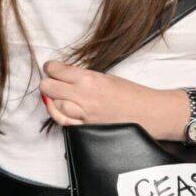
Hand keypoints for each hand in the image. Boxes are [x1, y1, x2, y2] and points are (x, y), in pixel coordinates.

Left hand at [40, 60, 168, 134]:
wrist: (148, 113)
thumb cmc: (132, 93)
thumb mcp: (107, 77)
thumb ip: (85, 77)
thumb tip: (65, 75)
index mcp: (89, 79)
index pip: (57, 70)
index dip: (50, 67)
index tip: (51, 68)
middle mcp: (83, 96)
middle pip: (49, 87)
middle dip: (47, 82)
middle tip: (51, 80)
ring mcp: (83, 114)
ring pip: (53, 104)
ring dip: (51, 98)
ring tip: (55, 95)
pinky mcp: (86, 128)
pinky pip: (63, 121)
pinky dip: (58, 113)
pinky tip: (58, 109)